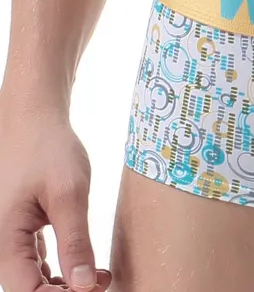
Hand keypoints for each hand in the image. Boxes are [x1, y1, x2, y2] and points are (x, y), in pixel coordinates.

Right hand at [0, 97, 111, 291]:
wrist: (33, 120)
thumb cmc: (48, 150)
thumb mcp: (69, 194)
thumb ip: (75, 241)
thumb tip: (83, 287)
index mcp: (5, 241)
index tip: (94, 290)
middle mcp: (1, 246)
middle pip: (28, 289)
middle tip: (102, 283)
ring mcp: (8, 240)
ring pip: (32, 280)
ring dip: (63, 286)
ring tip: (100, 277)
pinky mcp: (20, 233)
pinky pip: (35, 264)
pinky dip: (59, 270)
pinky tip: (85, 266)